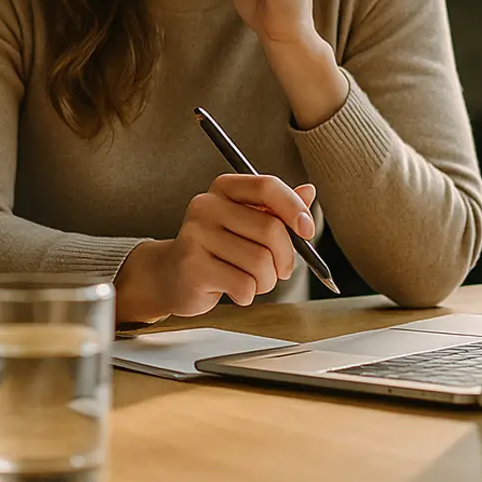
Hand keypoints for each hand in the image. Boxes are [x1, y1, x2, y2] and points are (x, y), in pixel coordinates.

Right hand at [117, 175, 317, 321]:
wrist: (173, 275)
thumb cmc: (217, 250)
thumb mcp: (247, 223)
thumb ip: (276, 209)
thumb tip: (309, 191)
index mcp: (224, 188)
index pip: (266, 186)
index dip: (294, 208)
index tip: (308, 230)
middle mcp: (206, 205)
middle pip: (270, 230)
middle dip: (285, 259)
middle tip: (279, 269)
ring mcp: (196, 234)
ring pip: (260, 263)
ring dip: (265, 281)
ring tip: (250, 280)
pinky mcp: (193, 265)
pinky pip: (243, 285)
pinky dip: (248, 295)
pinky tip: (233, 289)